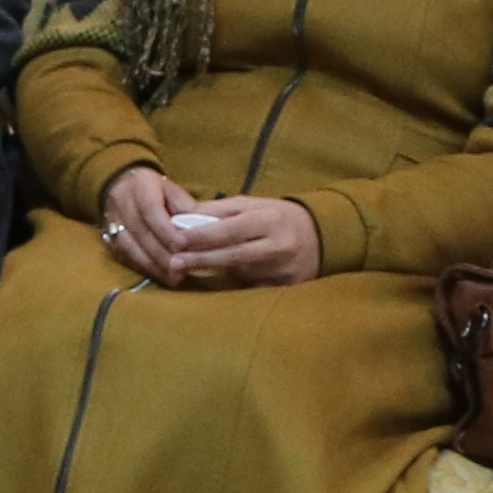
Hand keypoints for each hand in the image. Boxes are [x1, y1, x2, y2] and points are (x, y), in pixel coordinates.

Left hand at [170, 195, 322, 286]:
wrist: (320, 236)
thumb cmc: (275, 217)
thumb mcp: (251, 205)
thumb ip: (217, 210)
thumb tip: (182, 218)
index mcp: (270, 220)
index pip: (231, 229)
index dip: (202, 236)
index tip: (176, 241)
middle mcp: (279, 245)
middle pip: (234, 255)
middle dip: (200, 259)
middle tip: (172, 263)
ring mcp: (285, 269)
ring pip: (241, 273)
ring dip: (212, 271)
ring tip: (184, 270)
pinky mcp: (287, 287)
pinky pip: (254, 287)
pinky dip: (234, 284)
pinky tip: (216, 283)